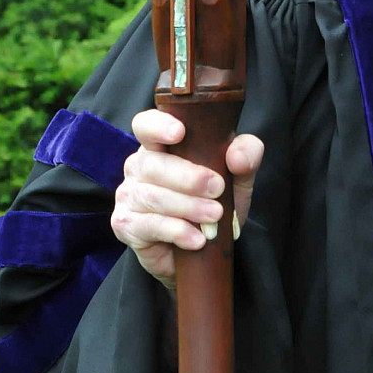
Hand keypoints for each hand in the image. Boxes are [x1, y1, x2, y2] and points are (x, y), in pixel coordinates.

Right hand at [111, 109, 263, 289]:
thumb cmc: (213, 201)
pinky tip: (197, 238)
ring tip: (214, 216)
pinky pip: (148, 225)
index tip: (180, 132)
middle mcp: (139, 166)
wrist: (202, 247)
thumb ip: (245, 157)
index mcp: (160, 145)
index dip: (159, 125)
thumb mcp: (238, 178)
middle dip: (188, 177)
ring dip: (187, 207)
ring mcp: (128, 196)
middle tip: (217, 189)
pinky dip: (177, 231)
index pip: (146, 125)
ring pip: (151, 195)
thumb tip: (236, 155)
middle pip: (152, 163)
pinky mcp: (126, 226)